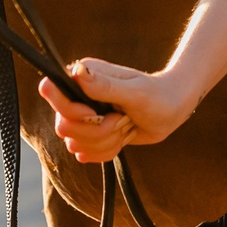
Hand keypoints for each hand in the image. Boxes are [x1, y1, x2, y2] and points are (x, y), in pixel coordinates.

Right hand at [37, 58, 196, 164]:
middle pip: (64, 127)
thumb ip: (104, 85)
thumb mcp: (135, 91)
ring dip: (106, 141)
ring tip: (125, 126)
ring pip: (75, 144)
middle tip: (121, 120)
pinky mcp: (90, 135)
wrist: (170, 111)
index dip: (73, 112)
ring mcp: (82, 117)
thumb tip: (77, 71)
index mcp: (83, 77)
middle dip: (97, 131)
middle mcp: (78, 96)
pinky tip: (122, 138)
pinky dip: (107, 151)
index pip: (55, 96)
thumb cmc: (157, 95)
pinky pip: (85, 154)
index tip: (96, 113)